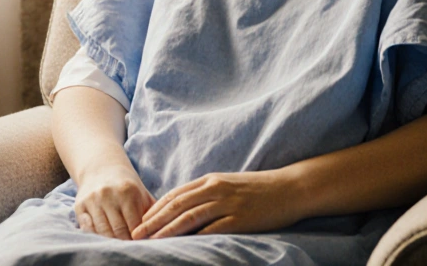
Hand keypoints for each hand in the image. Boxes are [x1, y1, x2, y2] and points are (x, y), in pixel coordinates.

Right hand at [74, 165, 155, 239]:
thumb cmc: (128, 187)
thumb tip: (159, 234)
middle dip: (126, 242)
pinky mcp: (80, 205)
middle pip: (119, 230)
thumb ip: (152, 212)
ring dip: (112, 242)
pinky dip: (96, 236)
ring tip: (119, 246)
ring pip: (103, 231)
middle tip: (132, 249)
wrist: (102, 169)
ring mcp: (92, 200)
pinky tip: (103, 239)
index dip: (139, 238)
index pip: (135, 225)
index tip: (143, 244)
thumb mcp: (143, 194)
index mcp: (127, 192)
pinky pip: (87, 228)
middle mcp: (108, 194)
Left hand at [132, 170, 302, 238]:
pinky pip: (212, 229)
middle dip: (154, 220)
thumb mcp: (229, 184)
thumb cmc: (259, 189)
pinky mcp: (239, 219)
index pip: (176, 195)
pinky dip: (195, 237)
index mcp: (211, 180)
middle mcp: (215, 189)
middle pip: (177, 205)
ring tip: (152, 241)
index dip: (156, 209)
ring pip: (190, 216)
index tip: (141, 221)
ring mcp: (227, 204)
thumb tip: (185, 208)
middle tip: (136, 234)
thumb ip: (207, 194)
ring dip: (168, 229)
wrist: (290, 188)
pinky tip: (183, 245)